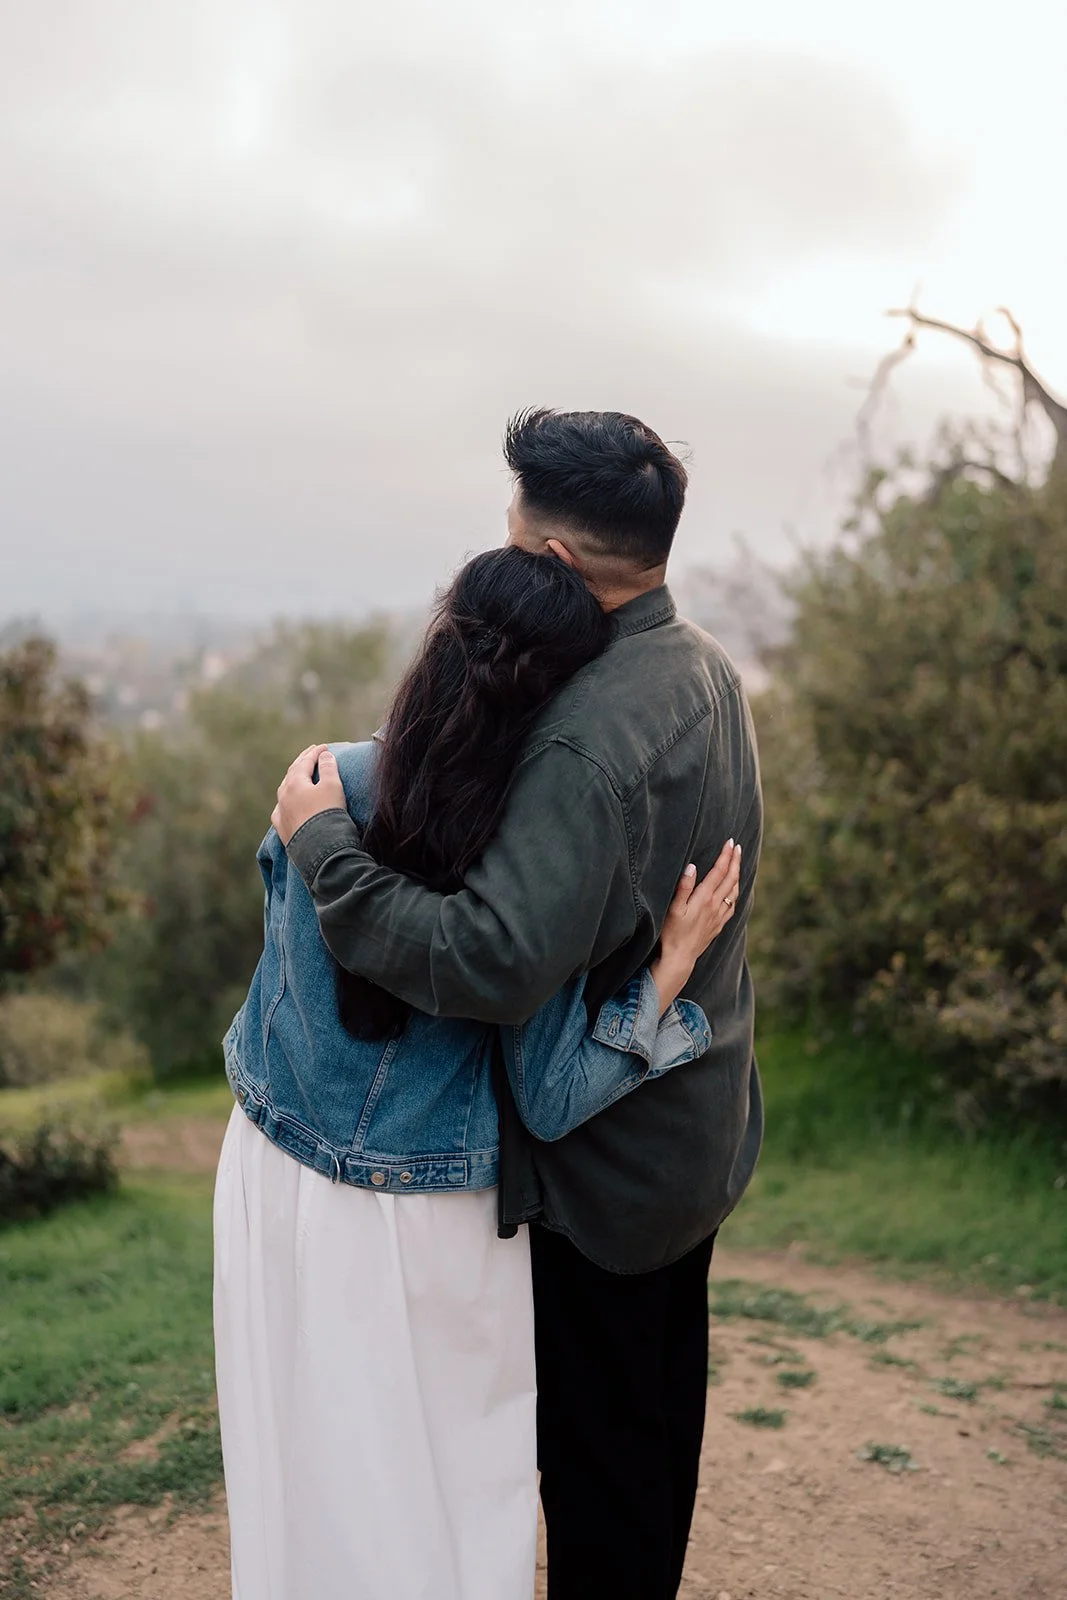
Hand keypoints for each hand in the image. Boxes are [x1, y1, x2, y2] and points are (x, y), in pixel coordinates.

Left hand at [271, 745, 346, 844]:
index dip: (316, 753)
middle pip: (292, 774)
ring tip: (298, 775)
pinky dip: (286, 803)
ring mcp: (281, 813)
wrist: (320, 847)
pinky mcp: (283, 829)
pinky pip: (281, 811)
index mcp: (295, 783)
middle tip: (310, 753)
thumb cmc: (328, 813)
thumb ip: (328, 767)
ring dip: (292, 780)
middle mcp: (284, 796)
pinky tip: (285, 805)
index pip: (305, 762)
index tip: (324, 747)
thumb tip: (324, 755)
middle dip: (302, 762)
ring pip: (284, 791)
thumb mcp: (333, 786)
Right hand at [650, 840, 741, 1013]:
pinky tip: (733, 892)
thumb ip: (683, 887)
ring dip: (737, 875)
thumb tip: (692, 867)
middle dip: (735, 861)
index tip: (730, 842)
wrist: (680, 957)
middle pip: (730, 879)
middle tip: (737, 847)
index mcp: (705, 898)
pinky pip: (732, 905)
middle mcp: (716, 905)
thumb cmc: (672, 932)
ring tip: (737, 864)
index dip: (726, 855)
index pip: (719, 871)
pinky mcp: (718, 925)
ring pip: (734, 892)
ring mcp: (719, 916)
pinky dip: (735, 893)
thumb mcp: (674, 908)